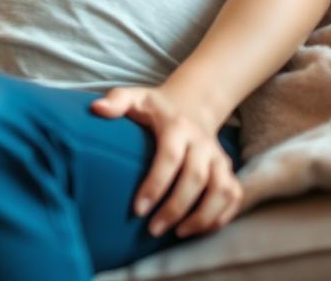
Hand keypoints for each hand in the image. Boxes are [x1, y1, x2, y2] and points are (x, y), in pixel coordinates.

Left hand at [91, 86, 242, 237]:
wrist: (192, 103)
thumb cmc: (156, 107)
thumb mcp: (135, 97)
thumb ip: (116, 100)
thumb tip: (96, 109)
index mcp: (177, 125)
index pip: (169, 158)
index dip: (155, 185)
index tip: (138, 210)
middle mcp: (202, 141)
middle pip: (195, 179)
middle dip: (175, 208)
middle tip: (153, 229)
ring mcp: (219, 156)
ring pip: (221, 190)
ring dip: (203, 217)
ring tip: (178, 233)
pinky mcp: (228, 169)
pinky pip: (234, 196)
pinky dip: (222, 215)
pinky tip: (200, 228)